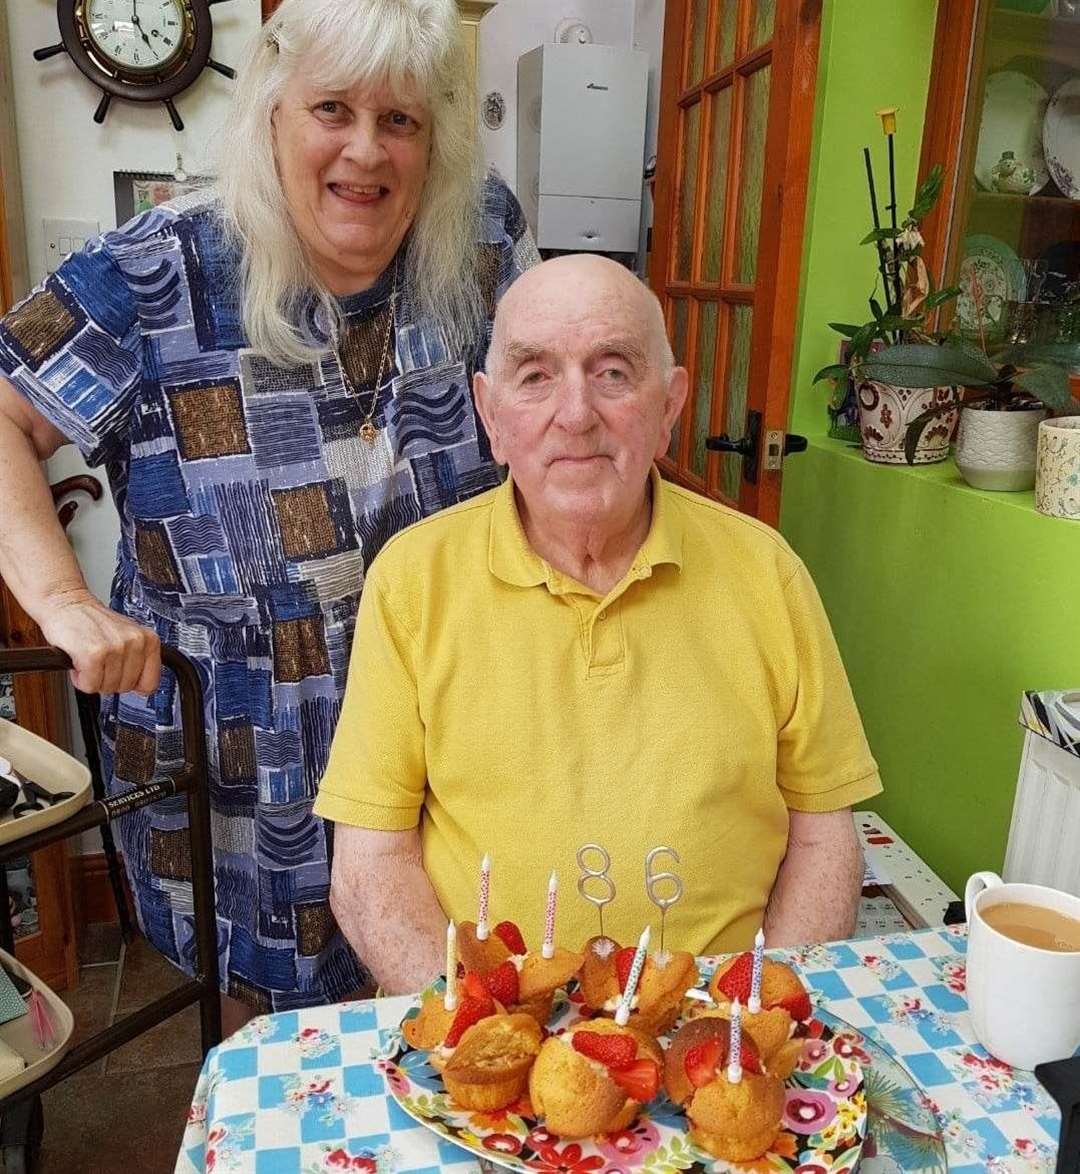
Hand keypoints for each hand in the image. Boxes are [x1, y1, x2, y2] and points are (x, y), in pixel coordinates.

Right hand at [36, 590, 160, 695]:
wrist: (67, 604)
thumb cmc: (93, 623)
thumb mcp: (127, 638)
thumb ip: (139, 661)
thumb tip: (142, 689)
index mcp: (149, 639)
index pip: (149, 684)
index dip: (131, 685)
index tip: (120, 676)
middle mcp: (136, 642)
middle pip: (125, 688)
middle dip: (108, 680)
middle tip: (99, 662)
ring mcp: (116, 647)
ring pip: (107, 687)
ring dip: (92, 678)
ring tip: (88, 658)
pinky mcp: (94, 653)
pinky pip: (90, 685)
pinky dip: (80, 679)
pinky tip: (79, 660)